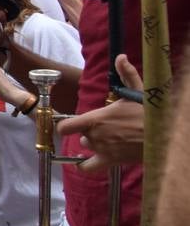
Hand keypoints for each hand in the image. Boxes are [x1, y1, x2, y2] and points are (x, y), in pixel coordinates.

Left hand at [56, 55, 144, 170]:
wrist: (161, 136)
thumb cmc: (147, 114)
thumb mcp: (136, 92)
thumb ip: (126, 75)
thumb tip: (121, 57)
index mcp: (95, 120)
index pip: (64, 127)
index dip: (64, 125)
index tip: (69, 123)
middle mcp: (94, 136)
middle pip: (81, 135)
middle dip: (89, 131)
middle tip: (106, 127)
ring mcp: (101, 150)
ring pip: (88, 147)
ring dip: (94, 143)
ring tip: (110, 138)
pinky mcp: (109, 161)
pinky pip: (88, 168)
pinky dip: (84, 166)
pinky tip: (84, 161)